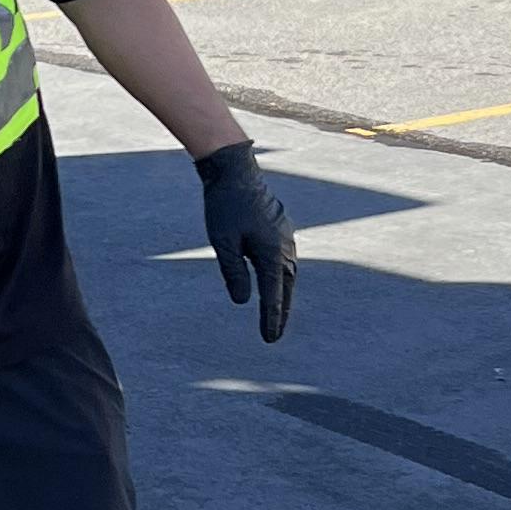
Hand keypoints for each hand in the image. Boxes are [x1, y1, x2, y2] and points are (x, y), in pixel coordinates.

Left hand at [196, 140, 294, 342]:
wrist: (235, 170)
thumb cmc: (225, 205)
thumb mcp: (223, 242)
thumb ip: (233, 272)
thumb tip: (243, 301)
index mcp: (272, 253)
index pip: (272, 295)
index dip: (270, 319)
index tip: (269, 339)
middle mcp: (284, 247)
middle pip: (285, 288)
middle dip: (280, 311)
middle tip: (274, 334)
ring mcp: (285, 236)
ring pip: (288, 273)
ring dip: (283, 293)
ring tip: (277, 312)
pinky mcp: (280, 228)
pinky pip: (285, 259)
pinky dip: (281, 275)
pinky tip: (275, 280)